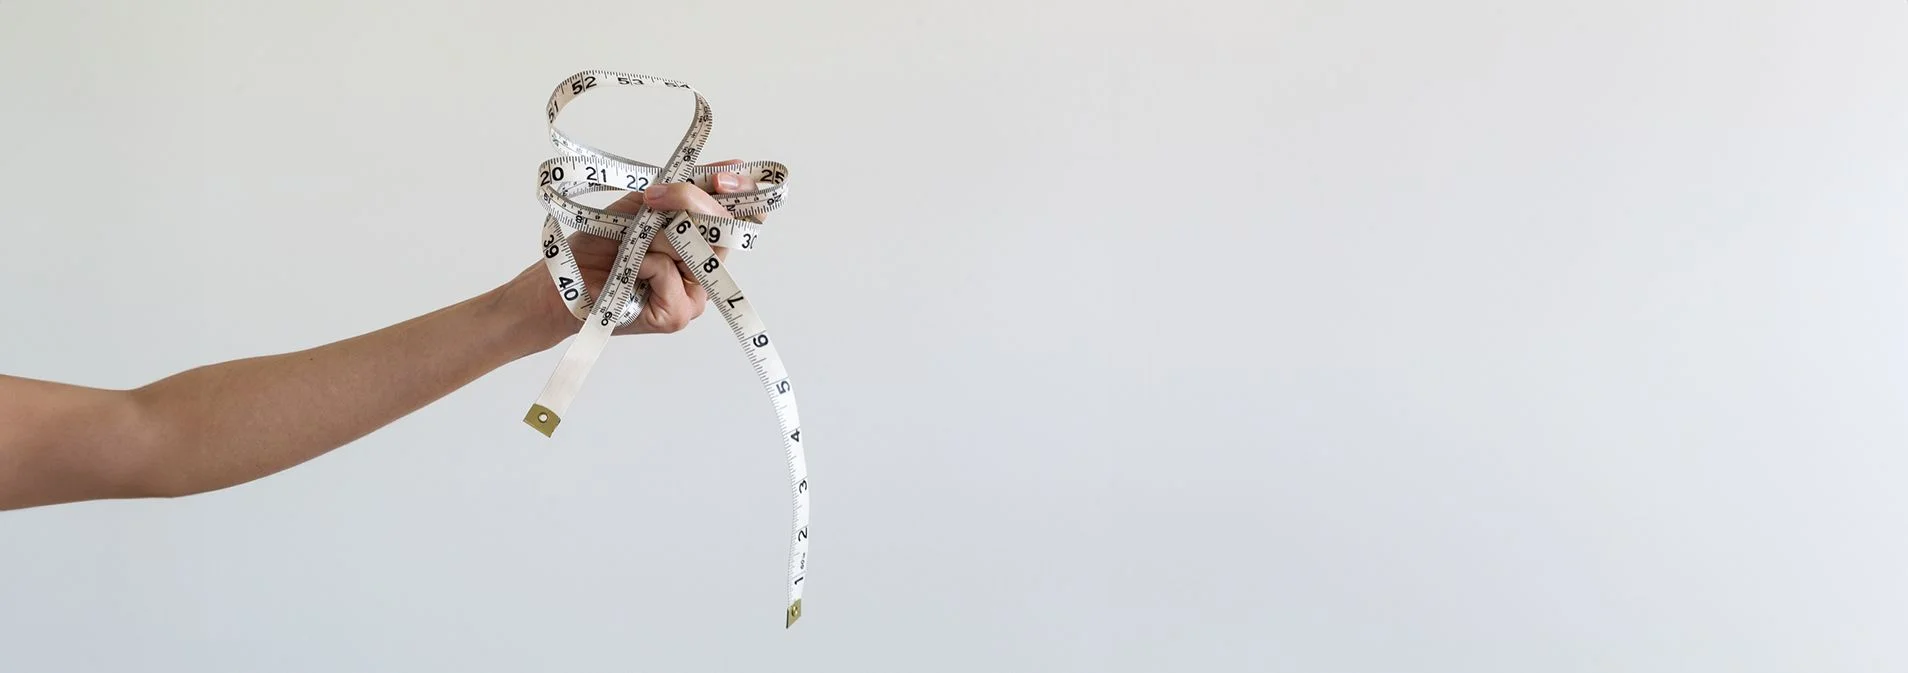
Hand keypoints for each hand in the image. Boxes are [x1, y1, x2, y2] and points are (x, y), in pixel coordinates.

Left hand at [502, 159, 759, 348]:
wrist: (561, 280)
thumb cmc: (599, 246)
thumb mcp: (645, 205)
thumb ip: (686, 188)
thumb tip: (732, 165)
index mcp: (702, 245)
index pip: (743, 219)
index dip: (744, 194)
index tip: (724, 177)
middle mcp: (704, 273)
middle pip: (724, 229)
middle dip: (687, 203)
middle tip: (650, 201)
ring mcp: (694, 298)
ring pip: (695, 248)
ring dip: (656, 237)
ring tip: (631, 249)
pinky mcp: (677, 315)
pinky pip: (669, 272)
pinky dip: (643, 263)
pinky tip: (629, 274)